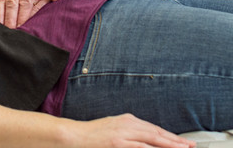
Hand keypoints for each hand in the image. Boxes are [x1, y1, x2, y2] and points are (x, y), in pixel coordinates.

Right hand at [65, 114, 195, 147]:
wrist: (75, 135)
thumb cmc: (93, 135)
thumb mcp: (114, 130)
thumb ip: (130, 133)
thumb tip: (147, 141)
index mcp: (127, 120)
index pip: (154, 129)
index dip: (170, 137)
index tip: (183, 143)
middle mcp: (127, 124)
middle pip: (156, 133)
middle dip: (175, 141)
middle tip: (190, 146)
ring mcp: (123, 134)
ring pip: (152, 139)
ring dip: (168, 145)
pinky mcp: (118, 142)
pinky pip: (140, 147)